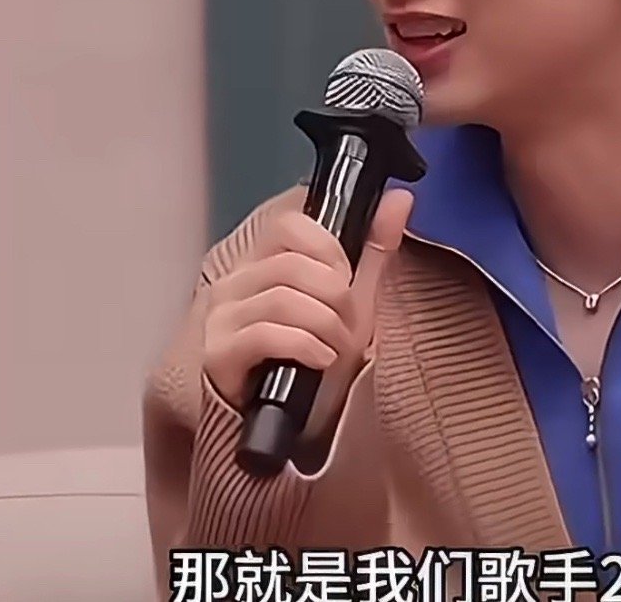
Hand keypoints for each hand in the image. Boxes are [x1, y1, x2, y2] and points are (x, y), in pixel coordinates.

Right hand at [201, 189, 414, 432]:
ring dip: (326, 325)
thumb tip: (402, 197)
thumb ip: (375, 246)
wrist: (303, 422)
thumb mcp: (357, 299)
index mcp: (262, 262)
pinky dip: (305, 345)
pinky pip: (265, 333)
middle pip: (290, 264)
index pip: (287, 225)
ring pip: (281, 298)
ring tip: (336, 348)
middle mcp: (234, 284)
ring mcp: (222, 319)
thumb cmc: (321, 355)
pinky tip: (320, 361)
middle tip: (347, 325)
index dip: (328, 249)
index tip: (347, 280)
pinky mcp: (218, 355)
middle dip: (335, 296)